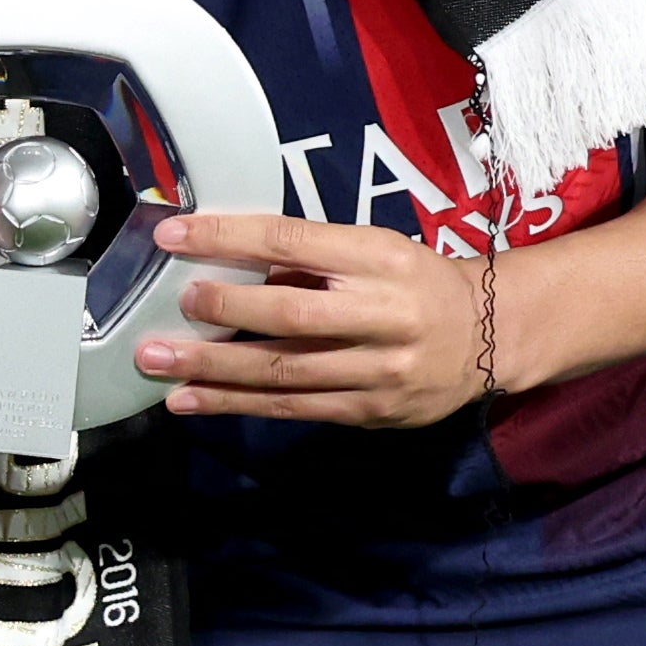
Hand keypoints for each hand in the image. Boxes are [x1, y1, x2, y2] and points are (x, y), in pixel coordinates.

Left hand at [139, 211, 488, 426]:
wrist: (488, 336)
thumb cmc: (415, 283)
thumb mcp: (376, 251)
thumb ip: (311, 259)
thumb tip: (226, 261)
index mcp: (379, 258)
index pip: (292, 242)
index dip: (228, 238)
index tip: (173, 234)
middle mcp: (381, 314)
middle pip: (289, 314)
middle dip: (222, 310)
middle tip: (171, 306)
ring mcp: (376, 370)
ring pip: (282, 372)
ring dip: (212, 370)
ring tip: (156, 363)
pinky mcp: (368, 411)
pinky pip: (290, 409)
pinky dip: (234, 404)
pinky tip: (189, 401)